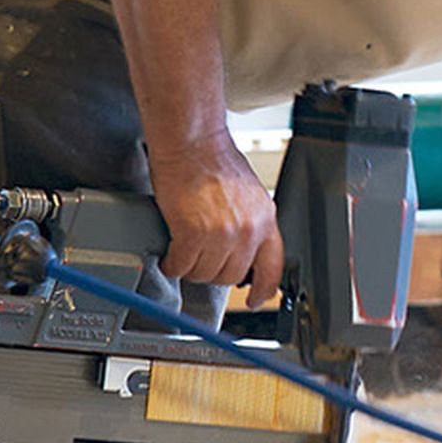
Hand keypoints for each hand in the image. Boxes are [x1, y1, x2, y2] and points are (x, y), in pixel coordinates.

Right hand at [153, 141, 282, 309]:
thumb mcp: (249, 195)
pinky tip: (169, 255)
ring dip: (190, 268)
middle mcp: (248, 230)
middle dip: (212, 272)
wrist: (193, 143)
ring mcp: (222, 234)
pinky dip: (172, 264)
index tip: (256, 299)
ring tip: (182, 251)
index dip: (263, 289)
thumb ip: (249, 223)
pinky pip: (181, 265)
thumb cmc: (214, 161)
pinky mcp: (193, 233)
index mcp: (265, 219)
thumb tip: (241, 250)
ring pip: (204, 274)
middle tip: (199, 259)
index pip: (272, 267)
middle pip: (231, 276)